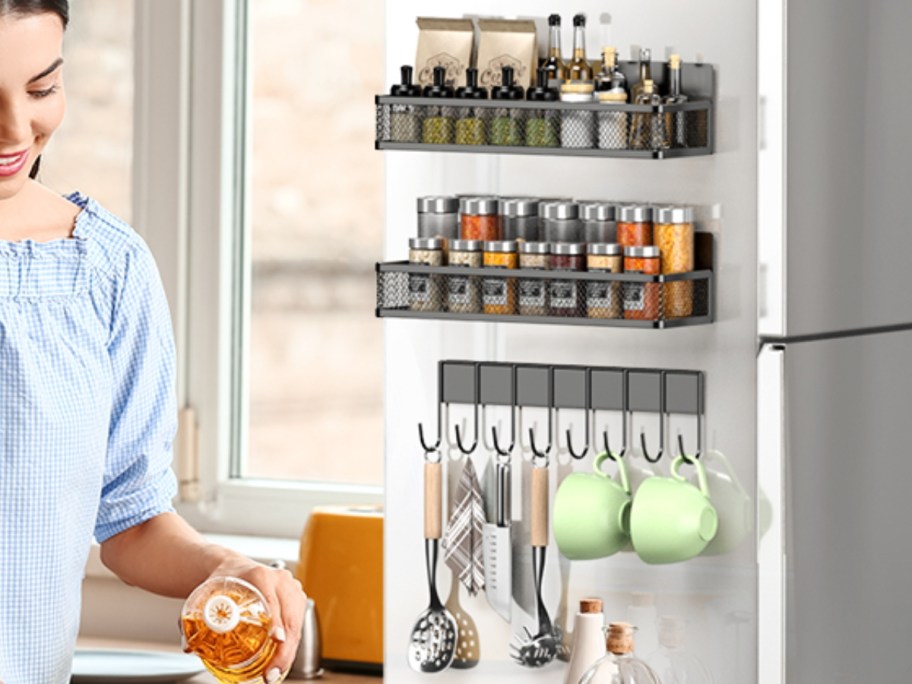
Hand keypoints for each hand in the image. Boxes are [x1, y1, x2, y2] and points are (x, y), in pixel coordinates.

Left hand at [206, 556, 307, 683]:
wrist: (233, 566)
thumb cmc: (223, 579)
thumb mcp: (208, 594)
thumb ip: (195, 619)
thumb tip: (189, 646)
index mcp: (260, 576)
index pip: (273, 601)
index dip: (276, 622)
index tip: (276, 640)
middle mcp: (280, 579)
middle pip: (290, 617)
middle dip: (284, 650)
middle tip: (271, 673)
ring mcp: (291, 587)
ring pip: (298, 623)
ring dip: (289, 651)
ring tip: (275, 671)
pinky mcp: (296, 596)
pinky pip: (299, 622)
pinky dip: (292, 643)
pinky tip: (282, 658)